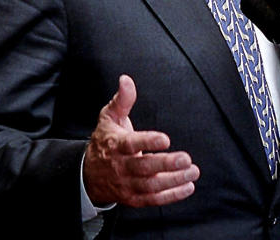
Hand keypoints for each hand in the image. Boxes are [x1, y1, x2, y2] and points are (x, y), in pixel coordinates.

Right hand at [83, 75, 199, 206]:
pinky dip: (171, 196)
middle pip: (143, 168)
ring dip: (173, 181)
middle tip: (186, 158)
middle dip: (166, 165)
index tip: (166, 139)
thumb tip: (126, 79)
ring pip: (150, 186)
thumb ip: (122, 100)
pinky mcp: (132, 197)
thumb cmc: (105, 141)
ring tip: (193, 172)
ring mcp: (126, 184)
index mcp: (116, 145)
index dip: (148, 142)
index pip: (131, 144)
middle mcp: (121, 167)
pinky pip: (152, 200)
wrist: (87, 174)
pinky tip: (188, 187)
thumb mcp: (109, 118)